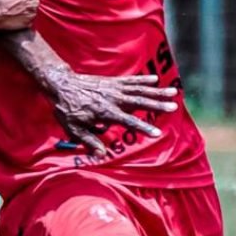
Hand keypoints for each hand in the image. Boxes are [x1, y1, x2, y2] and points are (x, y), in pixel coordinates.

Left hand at [46, 69, 178, 154]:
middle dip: (157, 104)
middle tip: (174, 106)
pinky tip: (155, 79)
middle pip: (139, 102)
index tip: (157, 133)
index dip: (143, 127)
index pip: (128, 121)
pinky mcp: (112, 81)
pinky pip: (130, 80)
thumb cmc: (67, 109)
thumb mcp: (74, 129)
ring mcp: (113, 88)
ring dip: (156, 91)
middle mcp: (113, 99)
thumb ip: (89, 141)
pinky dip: (143, 80)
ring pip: (139, 89)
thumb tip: (101, 155)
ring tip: (173, 92)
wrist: (61, 85)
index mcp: (105, 112)